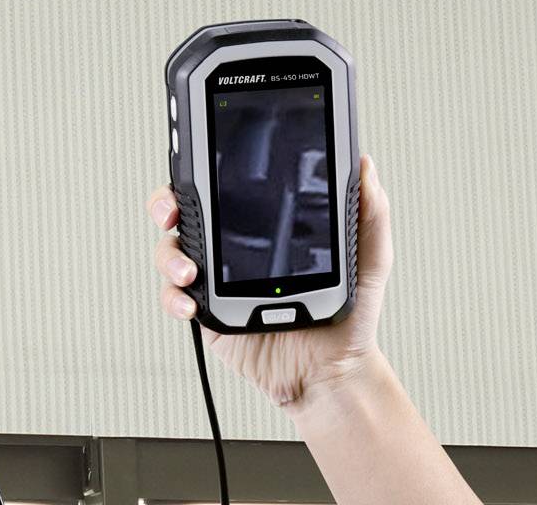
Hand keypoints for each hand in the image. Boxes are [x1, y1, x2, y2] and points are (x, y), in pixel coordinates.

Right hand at [147, 154, 391, 413]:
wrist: (335, 372)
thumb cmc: (352, 315)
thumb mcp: (369, 258)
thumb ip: (370, 212)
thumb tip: (366, 165)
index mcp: (265, 225)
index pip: (226, 184)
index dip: (203, 169)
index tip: (197, 165)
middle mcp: (233, 247)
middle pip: (185, 210)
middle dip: (166, 203)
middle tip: (173, 212)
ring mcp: (217, 279)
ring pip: (171, 252)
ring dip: (170, 255)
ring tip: (191, 270)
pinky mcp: (209, 312)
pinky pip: (175, 298)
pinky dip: (173, 298)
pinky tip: (190, 304)